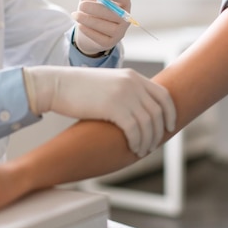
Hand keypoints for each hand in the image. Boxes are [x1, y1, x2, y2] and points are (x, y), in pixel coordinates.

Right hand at [23, 66, 175, 156]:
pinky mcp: (114, 107)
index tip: (169, 126)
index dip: (170, 113)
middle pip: (158, 112)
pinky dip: (137, 142)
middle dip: (158, 131)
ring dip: (148, 140)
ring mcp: (124, 94)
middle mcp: (132, 83)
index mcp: (133, 76)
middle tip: (153, 145)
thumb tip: (136, 111)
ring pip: (148, 123)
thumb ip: (125, 92)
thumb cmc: (77, 88)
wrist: (56, 84)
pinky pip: (134, 130)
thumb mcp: (107, 83)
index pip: (163, 94)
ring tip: (142, 150)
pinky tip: (133, 149)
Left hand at [71, 0, 130, 55]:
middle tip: (81, 5)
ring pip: (105, 26)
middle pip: (114, 13)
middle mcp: (125, 19)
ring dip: (88, 20)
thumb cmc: (93, 13)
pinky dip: (88, 31)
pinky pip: (100, 37)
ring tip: (75, 15)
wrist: (90, 32)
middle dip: (96, 9)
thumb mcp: (89, 0)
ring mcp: (119, 32)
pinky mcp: (110, 43)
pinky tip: (79, 25)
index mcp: (123, 4)